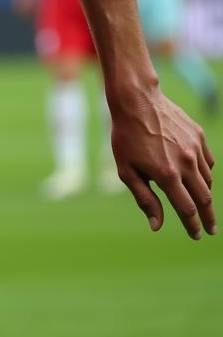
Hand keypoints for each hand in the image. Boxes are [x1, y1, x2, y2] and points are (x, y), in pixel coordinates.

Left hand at [108, 87, 215, 238]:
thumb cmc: (126, 137)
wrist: (137, 100)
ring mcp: (196, 149)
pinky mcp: (199, 137)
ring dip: (205, 195)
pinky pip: (208, 162)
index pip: (187, 210)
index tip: (197, 235)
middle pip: (205, 199)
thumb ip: (144, 199)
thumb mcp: (126, 170)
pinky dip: (205, 173)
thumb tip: (157, 226)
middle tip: (210, 229)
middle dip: (208, 217)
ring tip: (200, 203)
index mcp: (168, 175)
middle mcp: (187, 164)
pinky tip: (197, 176)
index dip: (193, 226)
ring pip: (208, 181)